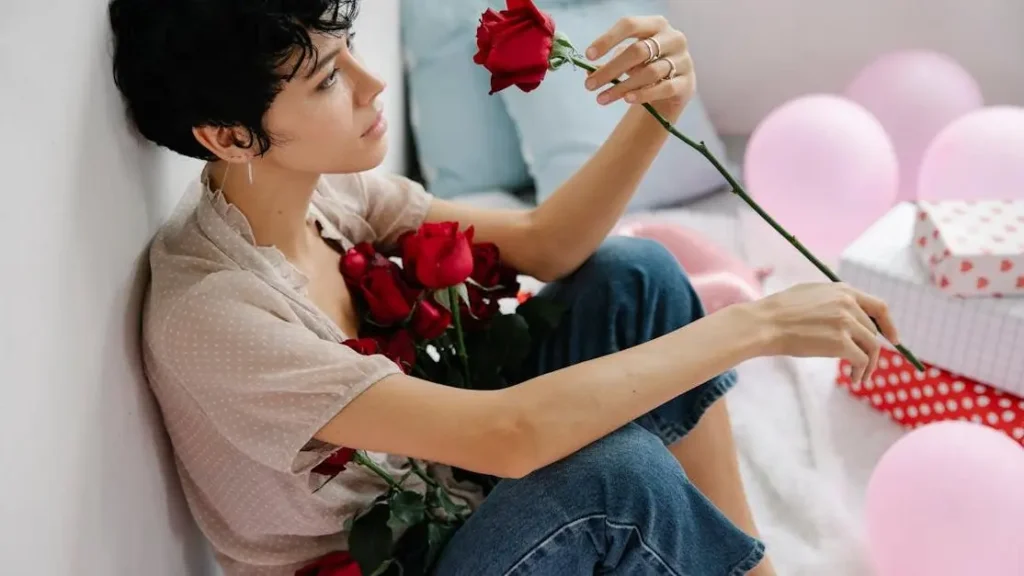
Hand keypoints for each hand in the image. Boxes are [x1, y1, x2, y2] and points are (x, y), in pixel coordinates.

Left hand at [582, 15, 694, 111]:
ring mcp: (683, 60)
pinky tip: (627, 99)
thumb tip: (588, 74)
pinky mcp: (686, 82)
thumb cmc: (646, 66)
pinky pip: (663, 88)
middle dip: (610, 69)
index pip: (630, 25)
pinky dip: (643, 94)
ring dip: (621, 87)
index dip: (608, 39)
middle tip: (589, 86)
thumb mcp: (628, 60)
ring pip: (649, 73)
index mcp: (655, 25)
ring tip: (601, 99)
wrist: (673, 87)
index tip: (589, 56)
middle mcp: (672, 38)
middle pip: (638, 51)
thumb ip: (610, 63)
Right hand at [748, 283, 900, 382]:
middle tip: (862, 364)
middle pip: (873, 332)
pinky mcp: (840, 342)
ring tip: (860, 376)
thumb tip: (850, 314)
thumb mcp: (811, 293)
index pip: (878, 307)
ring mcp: (846, 323)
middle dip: (870, 350)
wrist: (765, 324)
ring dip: (869, 365)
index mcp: (843, 291)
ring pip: (871, 348)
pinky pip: (861, 360)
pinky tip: (854, 378)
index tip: (893, 339)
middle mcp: (848, 304)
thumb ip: (834, 300)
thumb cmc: (779, 311)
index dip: (889, 325)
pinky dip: (861, 372)